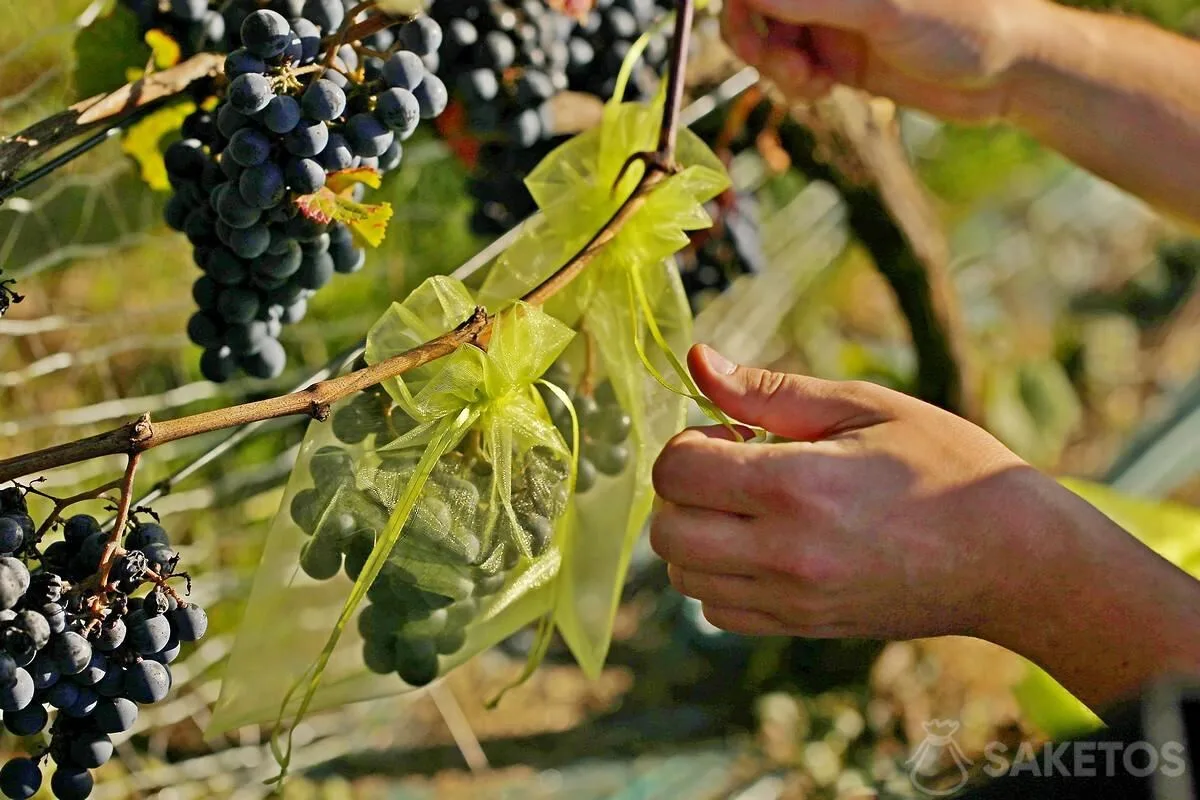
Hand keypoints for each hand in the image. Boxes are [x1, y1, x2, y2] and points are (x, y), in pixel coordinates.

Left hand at [650, 344, 1051, 641]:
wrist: (1011, 557)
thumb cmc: (945, 464)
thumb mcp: (863, 405)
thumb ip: (768, 390)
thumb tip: (698, 359)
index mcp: (796, 487)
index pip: (676, 471)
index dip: (690, 441)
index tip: (734, 434)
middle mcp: (784, 553)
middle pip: (666, 530)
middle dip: (682, 490)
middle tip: (734, 468)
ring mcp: (792, 600)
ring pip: (683, 575)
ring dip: (695, 534)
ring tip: (749, 507)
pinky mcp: (803, 627)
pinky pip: (717, 611)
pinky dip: (718, 577)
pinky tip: (760, 546)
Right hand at [722, 0, 1044, 120]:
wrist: (1008, 74)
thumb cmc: (964, 22)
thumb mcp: (882, 9)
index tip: (743, 21)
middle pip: (758, 2)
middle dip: (754, 32)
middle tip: (776, 61)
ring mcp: (834, 18)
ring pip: (768, 37)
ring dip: (773, 64)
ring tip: (807, 83)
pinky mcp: (840, 56)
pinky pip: (791, 68)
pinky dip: (792, 83)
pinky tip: (820, 91)